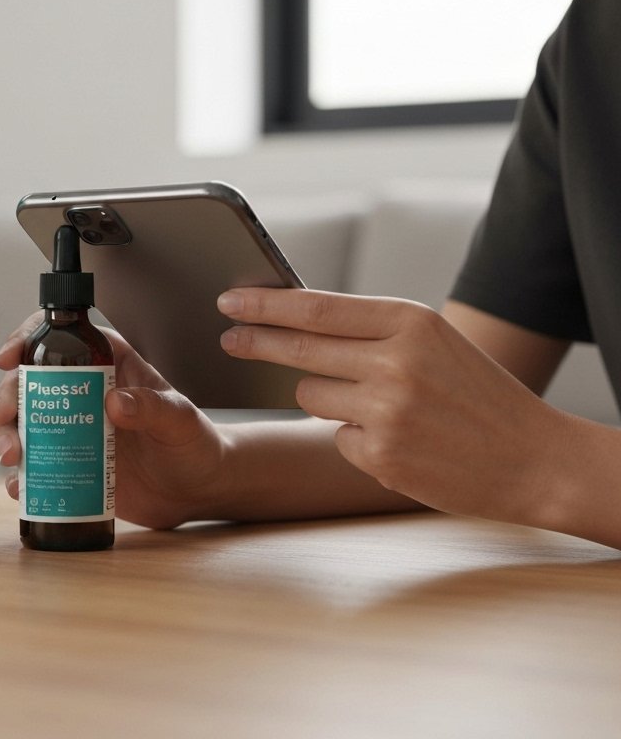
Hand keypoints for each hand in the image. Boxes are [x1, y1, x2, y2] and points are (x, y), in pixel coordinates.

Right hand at [0, 315, 227, 528]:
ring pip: (23, 421)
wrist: (198, 490)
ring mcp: (72, 429)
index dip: (28, 338)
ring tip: (13, 457)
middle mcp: (82, 392)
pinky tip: (18, 485)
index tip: (10, 358)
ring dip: (6, 434)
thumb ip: (152, 407)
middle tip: (5, 418)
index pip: (63, 336)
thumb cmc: (194, 443)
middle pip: (29, 381)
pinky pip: (35, 465)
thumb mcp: (179, 419)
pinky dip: (19, 475)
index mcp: (108, 364)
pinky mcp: (69, 464)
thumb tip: (115, 402)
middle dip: (7, 396)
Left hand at [218, 288, 575, 526]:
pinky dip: (355, 438)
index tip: (228, 301)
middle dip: (255, 342)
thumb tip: (293, 321)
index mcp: (409, 321)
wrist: (534, 458)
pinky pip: (336, 437)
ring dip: (324, 398)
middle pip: (298, 348)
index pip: (315, 307)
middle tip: (227, 337)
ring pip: (309, 396)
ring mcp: (386, 412)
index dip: (264, 304)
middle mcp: (394, 362)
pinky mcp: (381, 457)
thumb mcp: (430, 340)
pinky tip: (398, 440)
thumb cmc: (474, 391)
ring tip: (378, 405)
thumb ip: (368, 329)